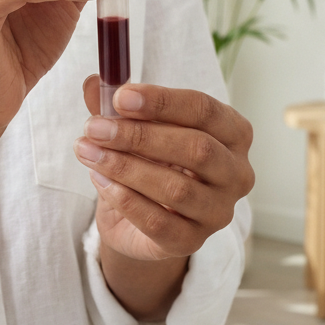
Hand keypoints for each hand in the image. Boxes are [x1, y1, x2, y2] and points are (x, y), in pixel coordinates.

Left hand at [75, 80, 254, 261]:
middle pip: (196, 148)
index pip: (203, 110)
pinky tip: (99, 180)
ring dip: (125, 167)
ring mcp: (218, 211)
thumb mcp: (134, 125)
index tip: (121, 97)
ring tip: (87, 152)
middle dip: (139, 136)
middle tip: (95, 127)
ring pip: (176, 188)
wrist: (141, 216)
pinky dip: (125, 199)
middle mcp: (236, 172)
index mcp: (233, 132)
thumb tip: (93, 82)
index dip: (162, 101)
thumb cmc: (150, 158)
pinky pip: (158, 222)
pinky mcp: (192, 241)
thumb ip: (117, 104)